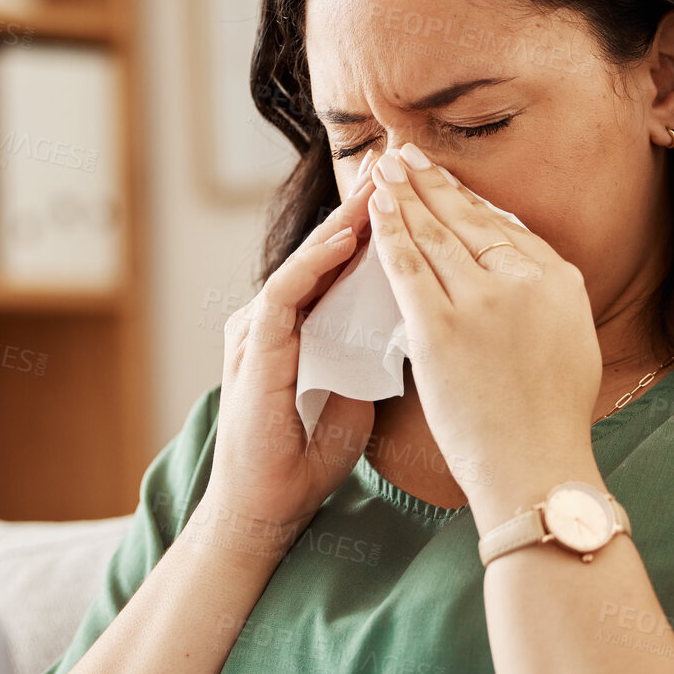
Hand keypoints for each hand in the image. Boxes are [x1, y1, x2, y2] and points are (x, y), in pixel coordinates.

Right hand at [206, 172, 378, 550]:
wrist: (264, 507)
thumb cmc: (306, 460)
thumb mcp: (357, 397)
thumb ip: (374, 358)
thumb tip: (415, 329)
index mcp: (303, 329)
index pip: (343, 267)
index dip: (380, 230)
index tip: (419, 196)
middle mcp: (278, 320)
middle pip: (325, 253)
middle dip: (362, 209)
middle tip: (398, 165)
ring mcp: (260, 331)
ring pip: (305, 263)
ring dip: (341, 224)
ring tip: (377, 187)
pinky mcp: (254, 351)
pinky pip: (284, 294)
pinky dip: (314, 265)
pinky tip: (344, 241)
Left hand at [366, 143, 606, 531]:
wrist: (535, 468)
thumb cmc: (550, 420)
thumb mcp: (572, 341)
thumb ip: (545, 298)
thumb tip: (521, 269)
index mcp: (561, 280)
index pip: (505, 227)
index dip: (467, 199)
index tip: (444, 180)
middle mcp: (525, 279)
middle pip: (468, 219)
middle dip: (431, 182)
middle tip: (404, 153)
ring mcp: (482, 300)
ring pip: (434, 234)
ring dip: (404, 194)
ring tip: (383, 167)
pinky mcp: (441, 326)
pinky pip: (408, 265)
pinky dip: (389, 231)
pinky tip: (375, 205)